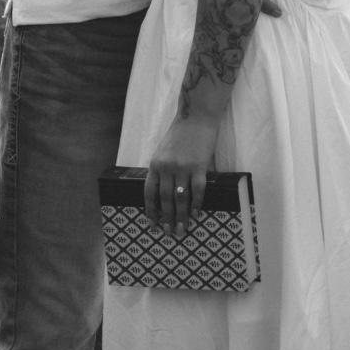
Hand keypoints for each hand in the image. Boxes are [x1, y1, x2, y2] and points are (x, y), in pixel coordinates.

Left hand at [145, 112, 219, 238]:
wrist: (197, 116)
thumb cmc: (180, 133)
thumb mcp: (163, 151)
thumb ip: (162, 169)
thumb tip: (164, 193)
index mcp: (155, 164)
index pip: (149, 193)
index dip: (151, 210)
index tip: (153, 224)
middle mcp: (167, 167)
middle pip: (165, 199)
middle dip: (167, 218)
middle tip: (169, 233)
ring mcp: (183, 167)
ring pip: (181, 198)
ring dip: (181, 216)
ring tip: (182, 229)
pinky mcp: (199, 166)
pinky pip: (197, 190)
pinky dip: (196, 204)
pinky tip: (195, 213)